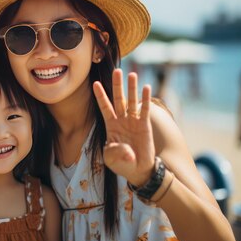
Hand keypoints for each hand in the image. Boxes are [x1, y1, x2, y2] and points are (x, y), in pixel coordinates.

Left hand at [93, 69, 154, 186]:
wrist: (138, 169)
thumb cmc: (122, 163)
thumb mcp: (111, 159)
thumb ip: (114, 153)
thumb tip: (125, 150)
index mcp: (111, 125)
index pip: (104, 107)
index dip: (100, 96)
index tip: (94, 83)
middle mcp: (122, 120)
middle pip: (118, 99)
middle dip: (117, 85)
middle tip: (116, 71)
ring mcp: (133, 121)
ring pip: (132, 101)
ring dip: (132, 88)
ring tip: (132, 74)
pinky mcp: (145, 125)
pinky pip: (144, 110)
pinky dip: (145, 99)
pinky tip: (146, 87)